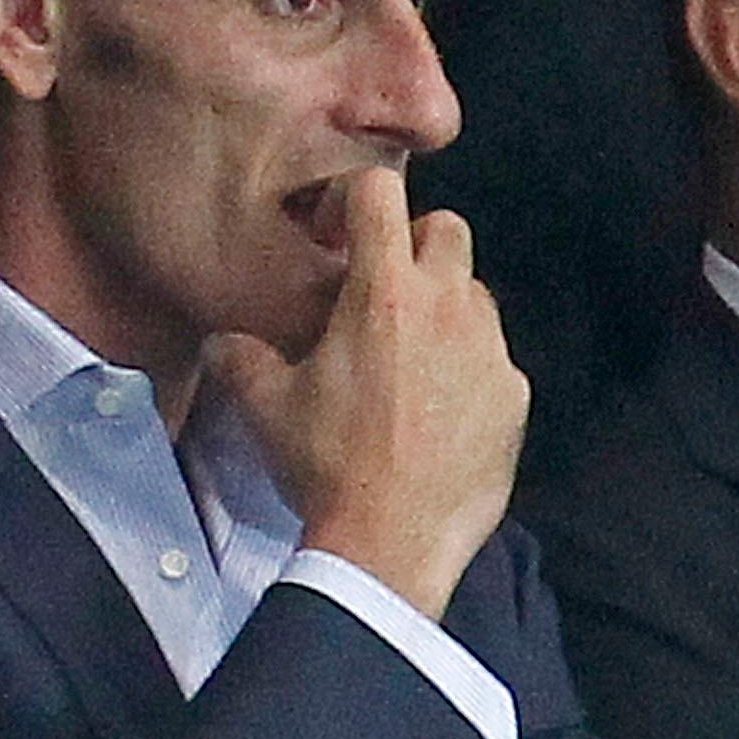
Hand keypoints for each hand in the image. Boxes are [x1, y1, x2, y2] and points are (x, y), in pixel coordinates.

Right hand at [198, 165, 525, 620]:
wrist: (392, 543)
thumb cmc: (324, 462)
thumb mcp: (263, 403)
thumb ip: (240, 356)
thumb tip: (223, 344)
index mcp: (382, 293)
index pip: (380, 194)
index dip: (354, 202)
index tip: (337, 237)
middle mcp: (446, 308)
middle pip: (448, 230)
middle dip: (415, 245)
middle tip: (382, 289)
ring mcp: (489, 353)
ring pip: (475, 296)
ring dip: (445, 308)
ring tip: (410, 355)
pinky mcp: (515, 400)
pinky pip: (494, 359)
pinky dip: (469, 368)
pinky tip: (438, 410)